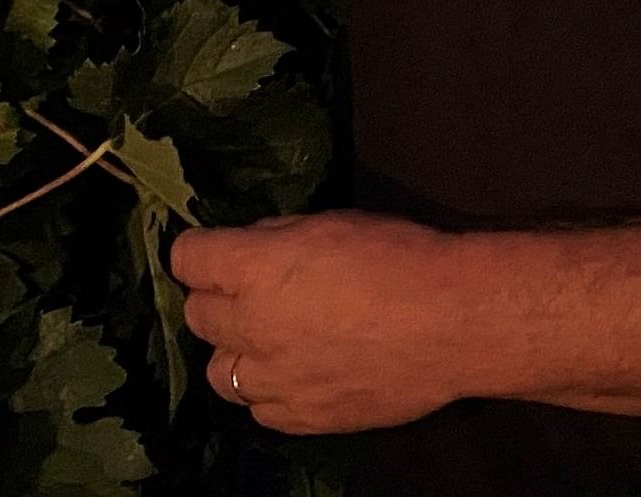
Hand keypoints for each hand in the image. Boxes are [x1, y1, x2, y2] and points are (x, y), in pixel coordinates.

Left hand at [171, 210, 464, 434]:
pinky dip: (271, 392)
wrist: (454, 323)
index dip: (201, 252)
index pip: (186, 258)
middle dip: (218, 301)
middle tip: (253, 295)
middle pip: (197, 316)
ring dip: (238, 353)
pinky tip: (298, 375)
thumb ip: (277, 238)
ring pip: (220, 373)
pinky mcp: (301, 417)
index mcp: (252, 268)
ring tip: (271, 343)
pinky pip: (260, 409)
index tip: (214, 252)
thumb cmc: (399, 258)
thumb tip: (252, 248)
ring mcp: (273, 379)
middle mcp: (250, 326)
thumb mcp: (329, 223)